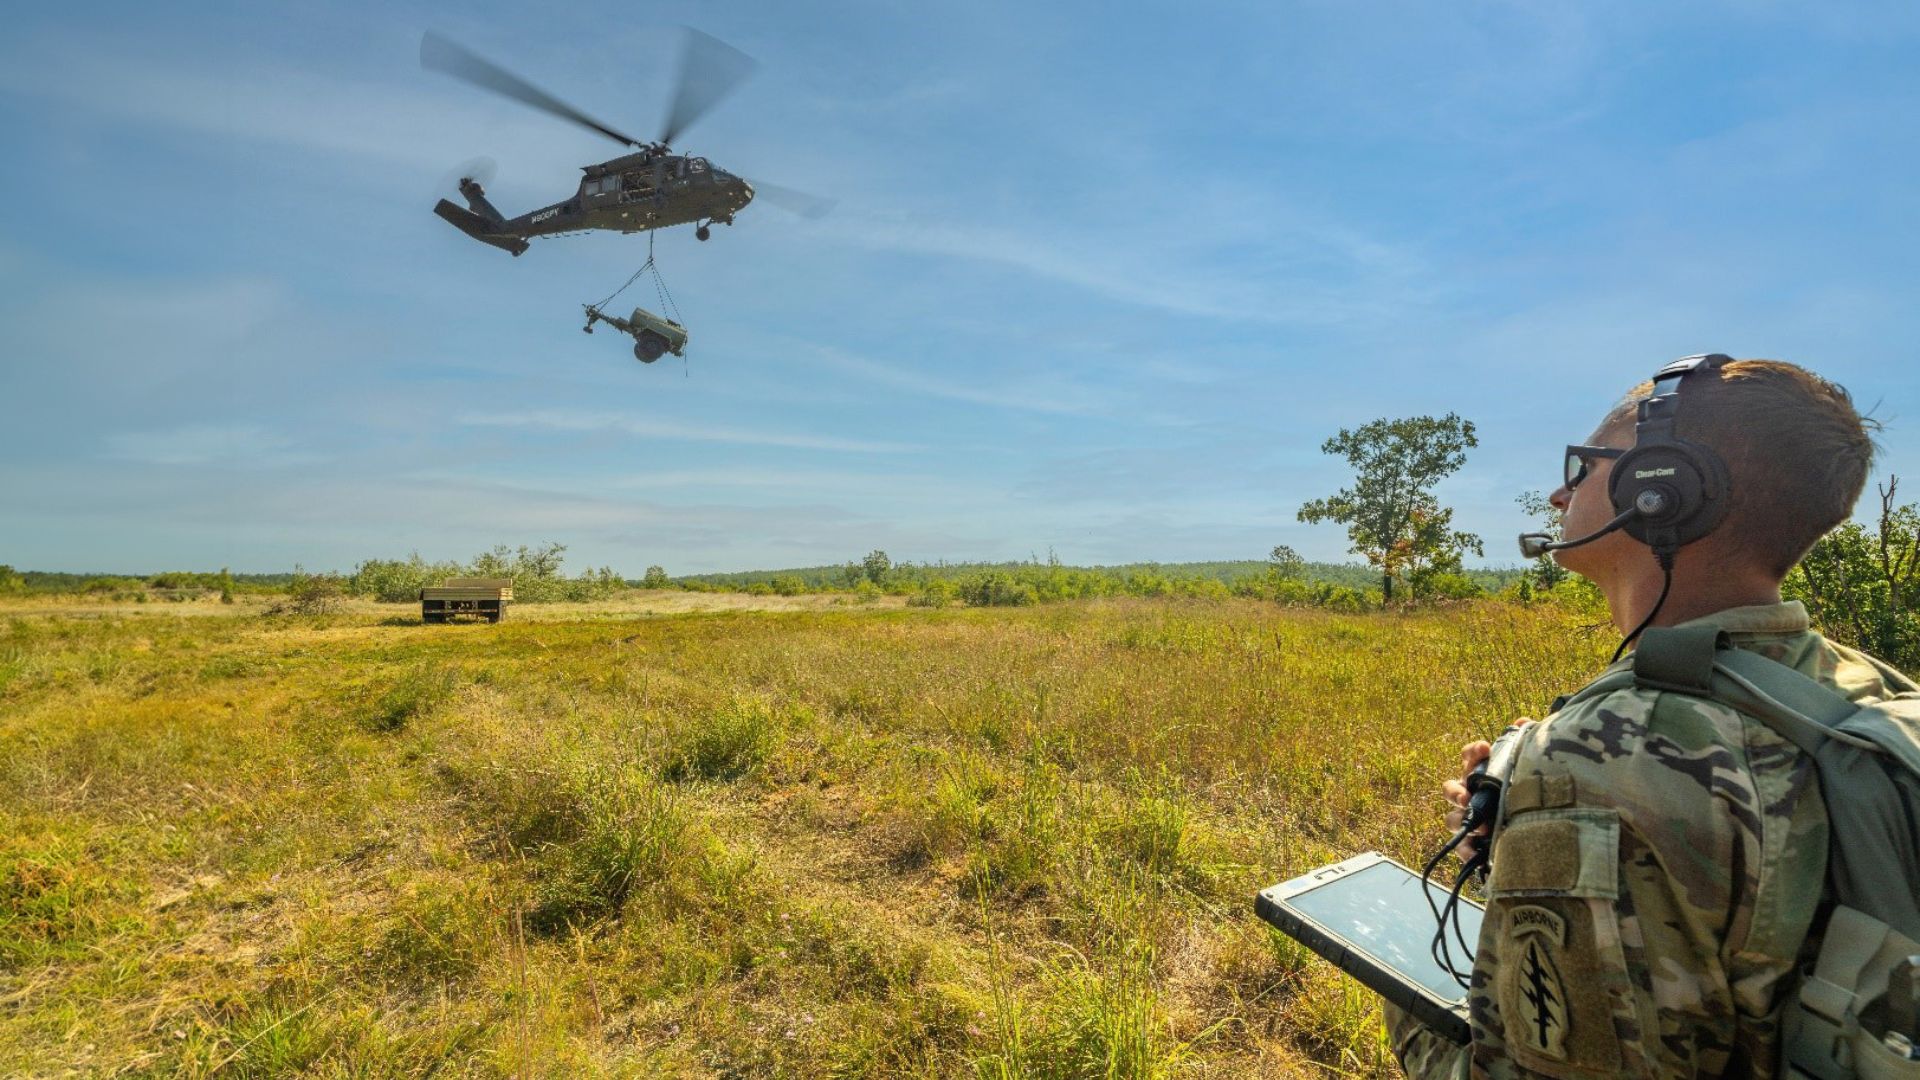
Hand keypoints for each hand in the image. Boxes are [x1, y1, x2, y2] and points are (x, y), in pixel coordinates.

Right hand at [1442, 720, 1531, 863]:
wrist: (1541, 832)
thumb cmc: (1528, 795)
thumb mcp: (1529, 769)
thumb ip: (1526, 744)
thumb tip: (1522, 722)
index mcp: (1482, 774)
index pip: (1469, 758)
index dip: (1473, 752)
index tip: (1485, 747)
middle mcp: (1471, 796)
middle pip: (1450, 789)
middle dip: (1455, 792)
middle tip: (1467, 796)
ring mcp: (1470, 820)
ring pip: (1452, 819)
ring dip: (1461, 820)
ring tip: (1479, 827)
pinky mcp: (1475, 844)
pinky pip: (1462, 848)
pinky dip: (1466, 849)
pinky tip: (1476, 852)